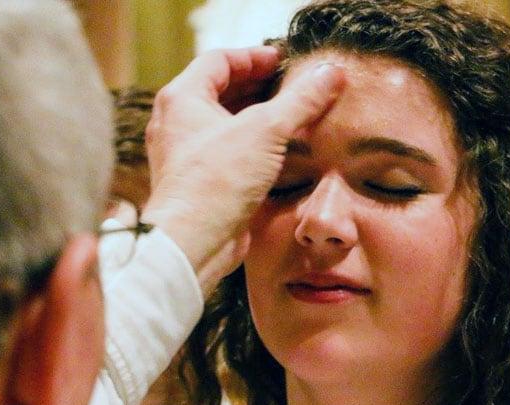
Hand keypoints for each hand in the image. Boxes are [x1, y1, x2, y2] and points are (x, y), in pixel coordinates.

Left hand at [141, 46, 344, 295]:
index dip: (255, 57)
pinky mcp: (202, 184)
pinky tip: (279, 154)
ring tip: (291, 118)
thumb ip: (301, 100)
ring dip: (258, 118)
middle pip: (221, 91)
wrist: (194, 242)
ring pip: (226, 124)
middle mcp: (179, 124)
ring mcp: (188, 156)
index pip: (219, 60)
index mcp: (182, 99)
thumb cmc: (216, 183)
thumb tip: (330, 74)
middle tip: (292, 87)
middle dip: (259, 87)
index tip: (284, 61)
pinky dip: (254, 148)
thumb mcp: (266, 130)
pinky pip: (230, 154)